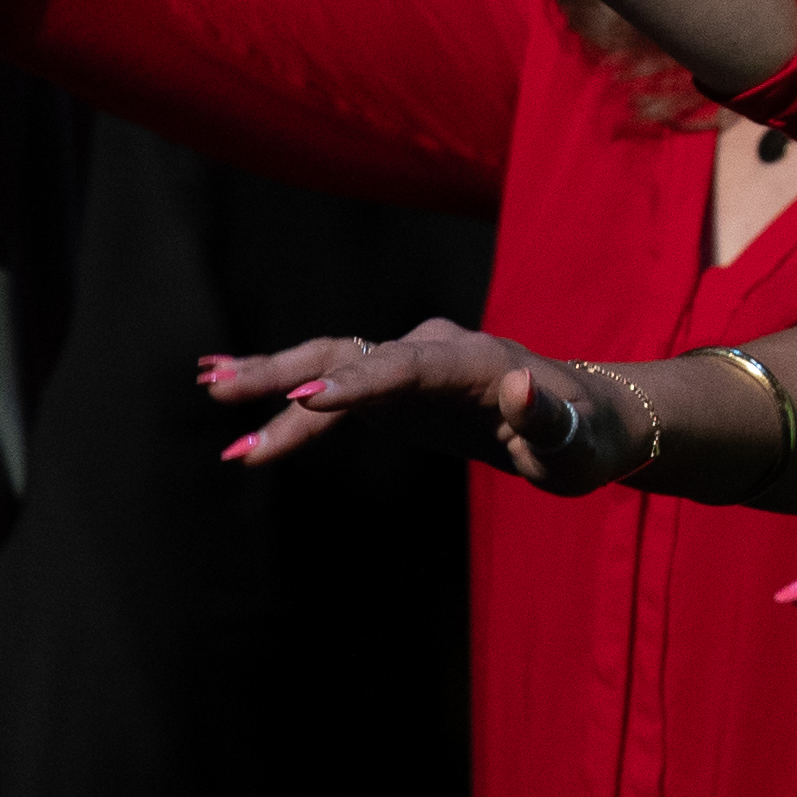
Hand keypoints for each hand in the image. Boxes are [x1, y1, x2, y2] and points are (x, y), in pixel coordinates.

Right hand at [192, 318, 635, 486]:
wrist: (588, 421)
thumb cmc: (585, 439)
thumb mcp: (576, 444)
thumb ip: (547, 420)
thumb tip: (524, 384)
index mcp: (476, 361)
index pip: (406, 367)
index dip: (358, 384)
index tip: (308, 400)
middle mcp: (436, 351)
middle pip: (353, 355)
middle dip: (287, 371)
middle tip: (222, 388)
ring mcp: (411, 366)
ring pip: (333, 365)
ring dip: (272, 377)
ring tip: (209, 385)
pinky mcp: (397, 391)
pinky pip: (335, 387)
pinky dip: (288, 394)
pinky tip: (235, 399)